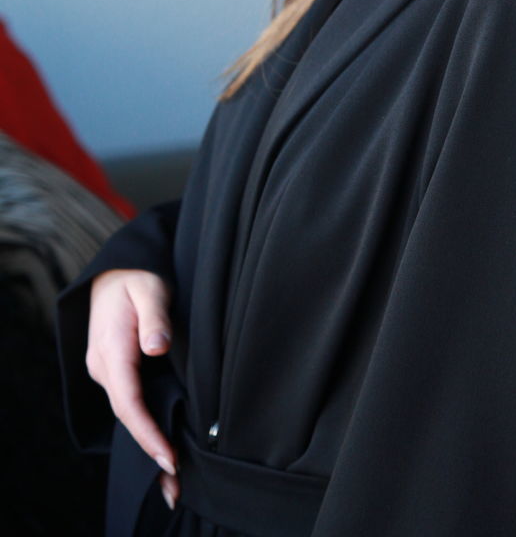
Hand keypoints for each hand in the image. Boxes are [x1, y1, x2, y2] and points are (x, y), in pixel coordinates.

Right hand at [87, 268, 180, 508]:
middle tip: (176, 481)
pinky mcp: (115, 370)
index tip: (167, 456)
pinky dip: (144, 423)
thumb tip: (156, 347)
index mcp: (111, 349)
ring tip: (173, 473)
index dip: (147, 432)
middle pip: (126, 415)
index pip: (127, 401)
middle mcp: (103, 366)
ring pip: (127, 411)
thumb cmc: (137, 276)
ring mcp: (106, 370)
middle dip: (149, 448)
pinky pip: (129, 401)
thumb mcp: (150, 288)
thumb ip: (155, 318)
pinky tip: (161, 440)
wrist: (115, 270)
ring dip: (147, 440)